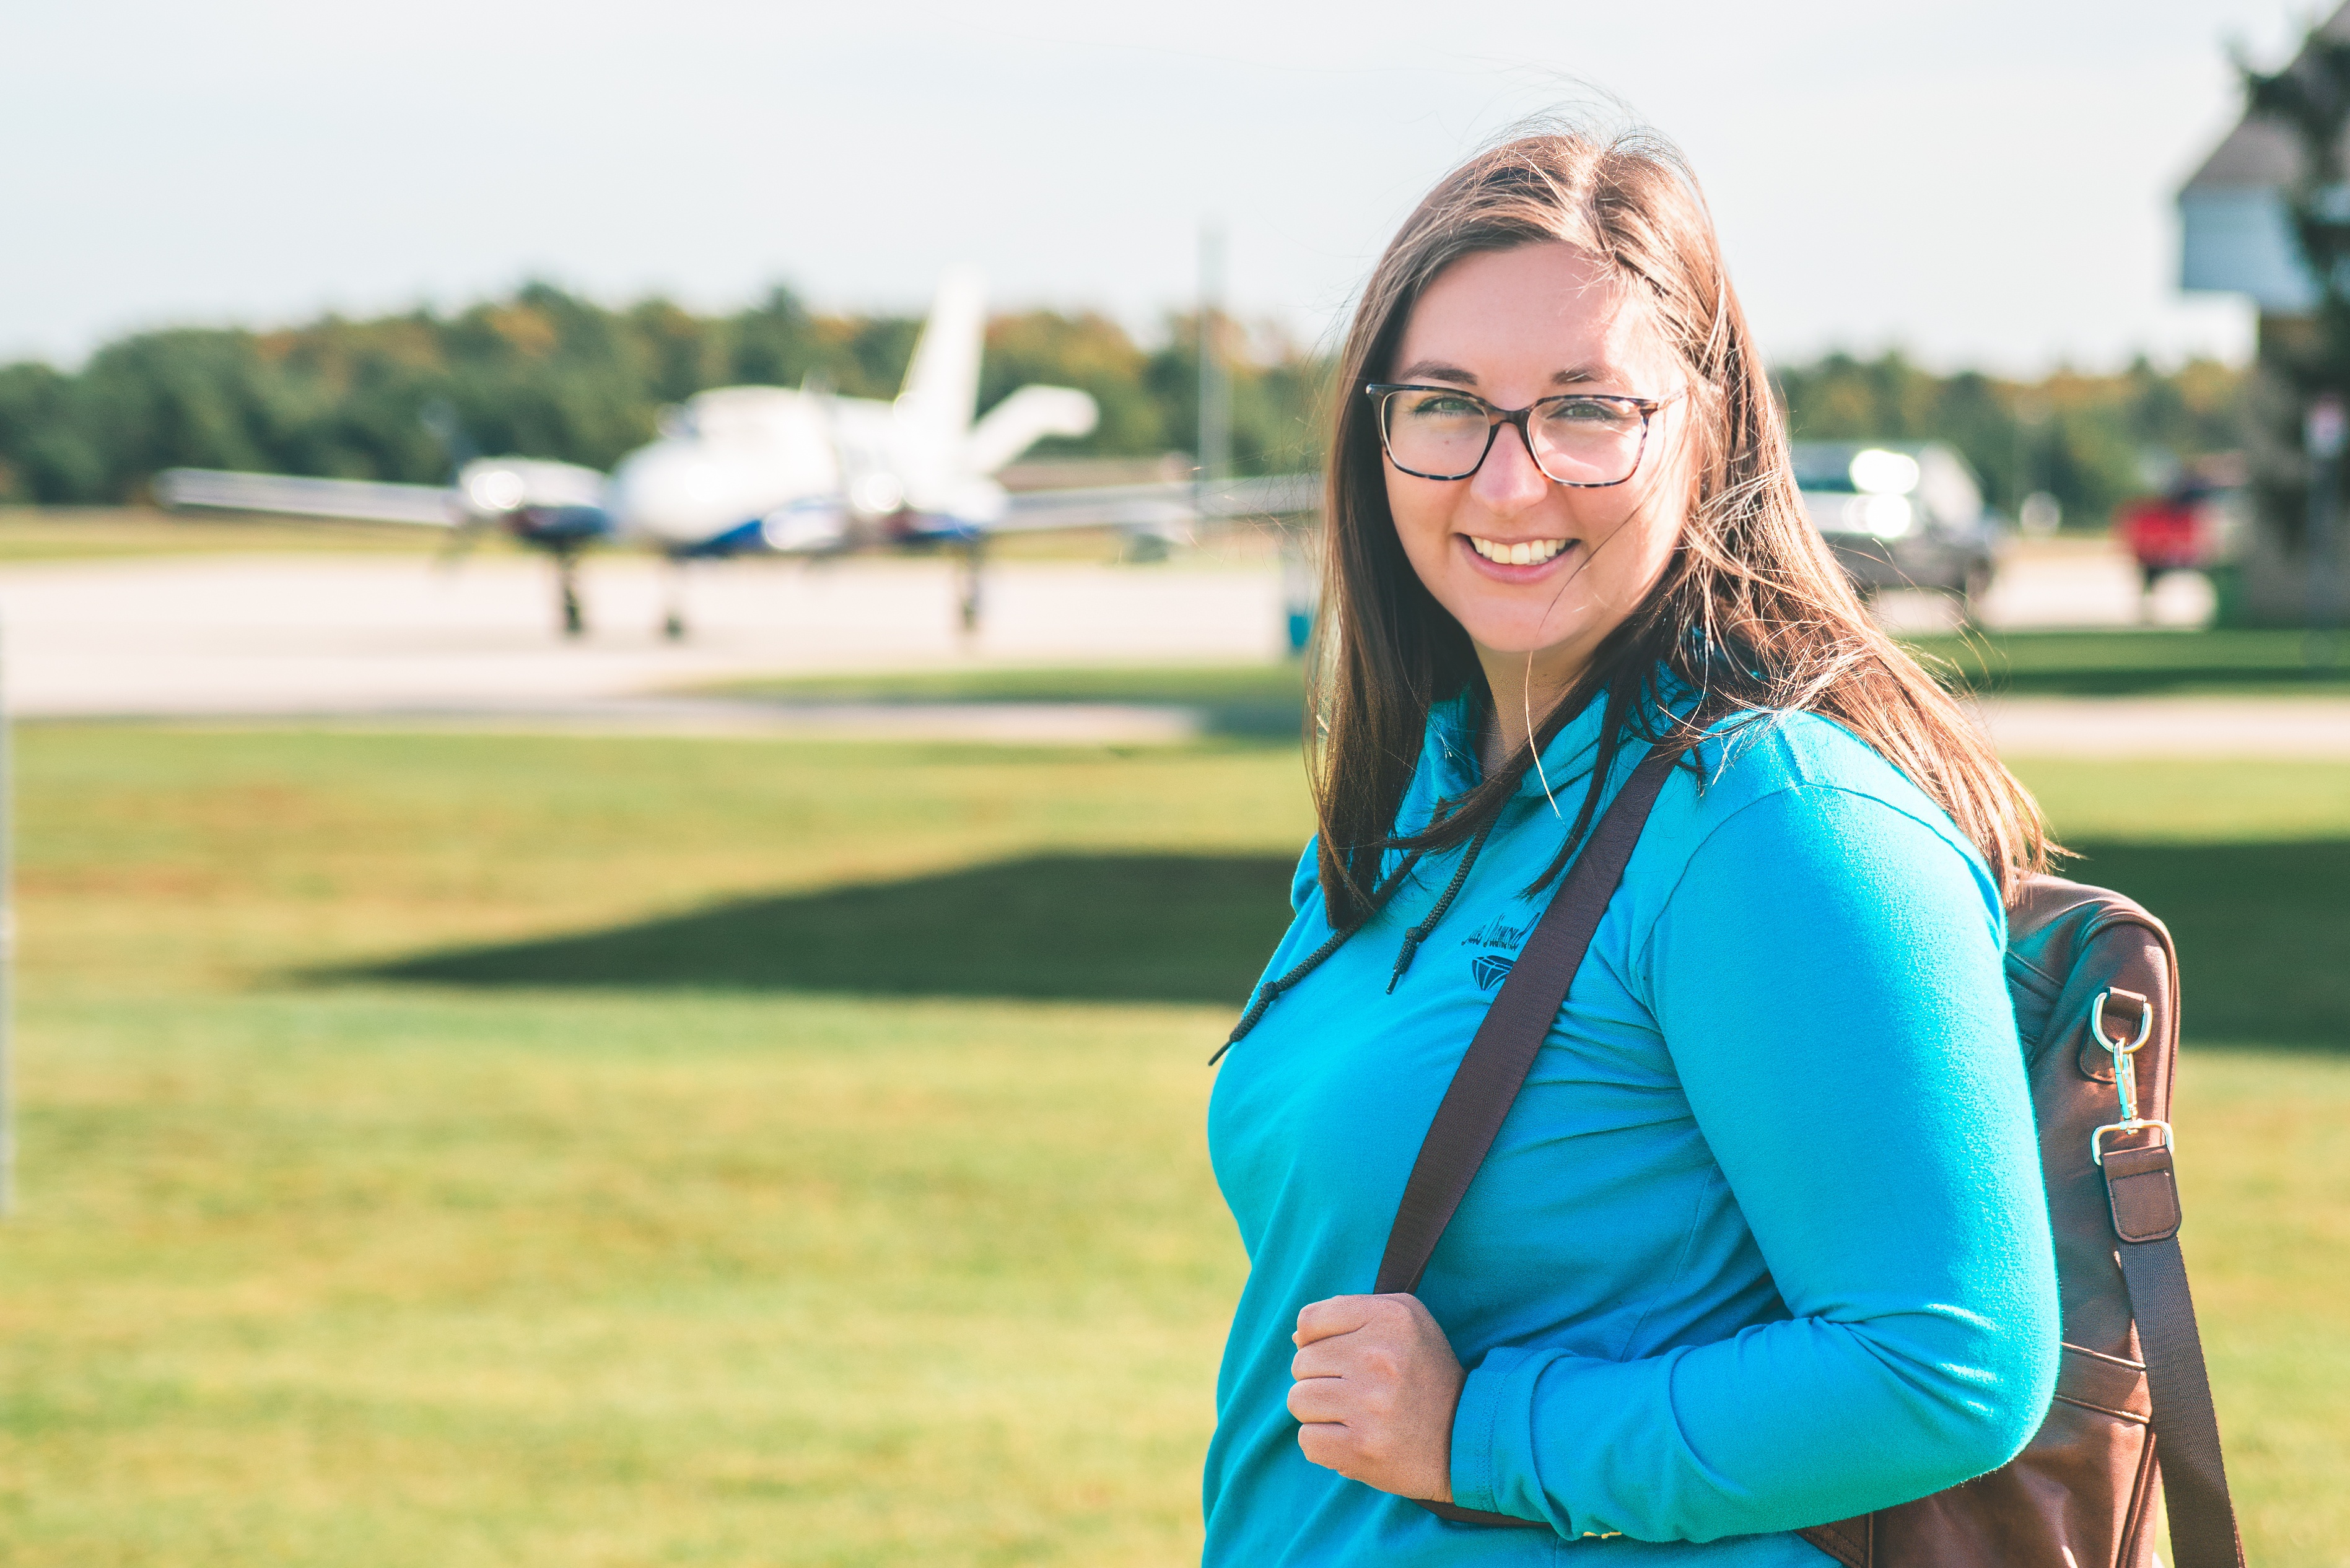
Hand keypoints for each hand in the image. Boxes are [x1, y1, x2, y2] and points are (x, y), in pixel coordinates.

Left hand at [1287, 1293, 1466, 1501]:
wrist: (1466, 1439)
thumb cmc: (1427, 1376)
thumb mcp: (1405, 1323)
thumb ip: (1350, 1315)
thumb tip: (1295, 1338)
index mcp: (1390, 1317)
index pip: (1309, 1320)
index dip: (1315, 1341)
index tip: (1341, 1357)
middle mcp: (1379, 1356)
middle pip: (1301, 1361)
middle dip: (1320, 1378)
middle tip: (1355, 1390)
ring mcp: (1370, 1404)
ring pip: (1298, 1400)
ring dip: (1318, 1412)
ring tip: (1352, 1415)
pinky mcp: (1362, 1447)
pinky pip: (1307, 1439)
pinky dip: (1322, 1443)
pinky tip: (1349, 1439)